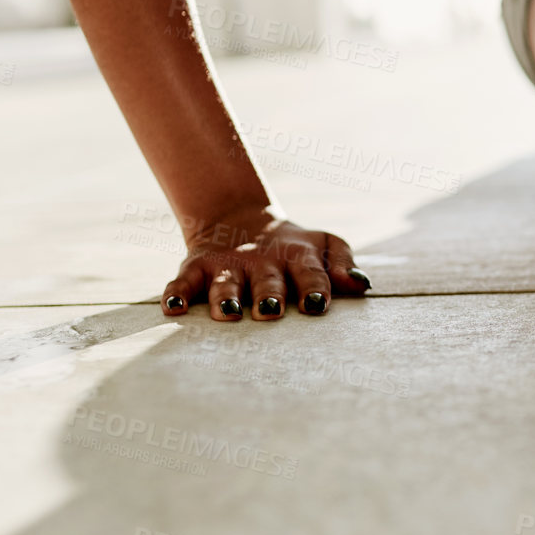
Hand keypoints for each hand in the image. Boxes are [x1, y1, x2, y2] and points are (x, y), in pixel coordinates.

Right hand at [160, 206, 371, 320]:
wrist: (241, 221)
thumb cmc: (294, 248)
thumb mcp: (324, 246)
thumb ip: (343, 263)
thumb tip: (361, 284)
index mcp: (298, 257)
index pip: (310, 273)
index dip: (314, 288)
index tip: (316, 305)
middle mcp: (263, 262)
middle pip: (267, 281)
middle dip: (269, 296)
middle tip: (271, 312)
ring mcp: (229, 265)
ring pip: (226, 283)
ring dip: (225, 296)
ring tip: (227, 313)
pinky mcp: (198, 267)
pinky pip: (184, 281)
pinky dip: (176, 294)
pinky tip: (173, 309)